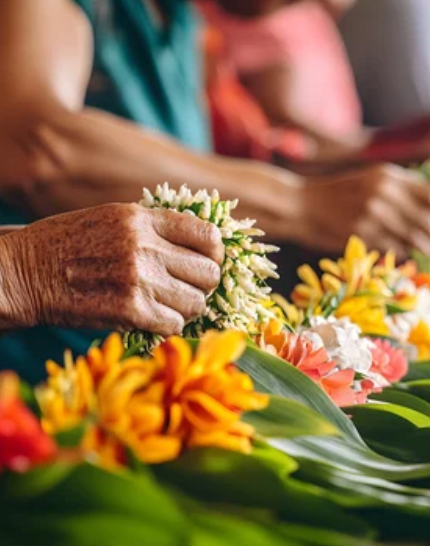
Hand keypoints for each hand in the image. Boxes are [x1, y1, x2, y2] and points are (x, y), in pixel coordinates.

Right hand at [0, 204, 222, 334]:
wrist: (23, 272)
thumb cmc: (69, 244)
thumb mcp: (114, 219)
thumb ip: (156, 229)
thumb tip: (201, 247)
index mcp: (144, 219)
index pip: (208, 236)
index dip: (215, 253)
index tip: (208, 262)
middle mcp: (146, 246)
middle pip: (209, 273)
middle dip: (203, 285)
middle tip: (187, 288)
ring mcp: (139, 279)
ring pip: (196, 303)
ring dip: (186, 308)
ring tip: (167, 305)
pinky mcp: (130, 311)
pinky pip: (175, 325)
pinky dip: (168, 326)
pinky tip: (152, 319)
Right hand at [301, 164, 429, 258]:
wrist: (301, 204)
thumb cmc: (337, 193)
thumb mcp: (370, 179)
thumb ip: (400, 188)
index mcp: (389, 176)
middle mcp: (384, 193)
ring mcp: (373, 216)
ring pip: (417, 239)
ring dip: (427, 250)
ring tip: (427, 252)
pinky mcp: (362, 236)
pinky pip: (396, 249)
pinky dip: (405, 253)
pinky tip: (403, 252)